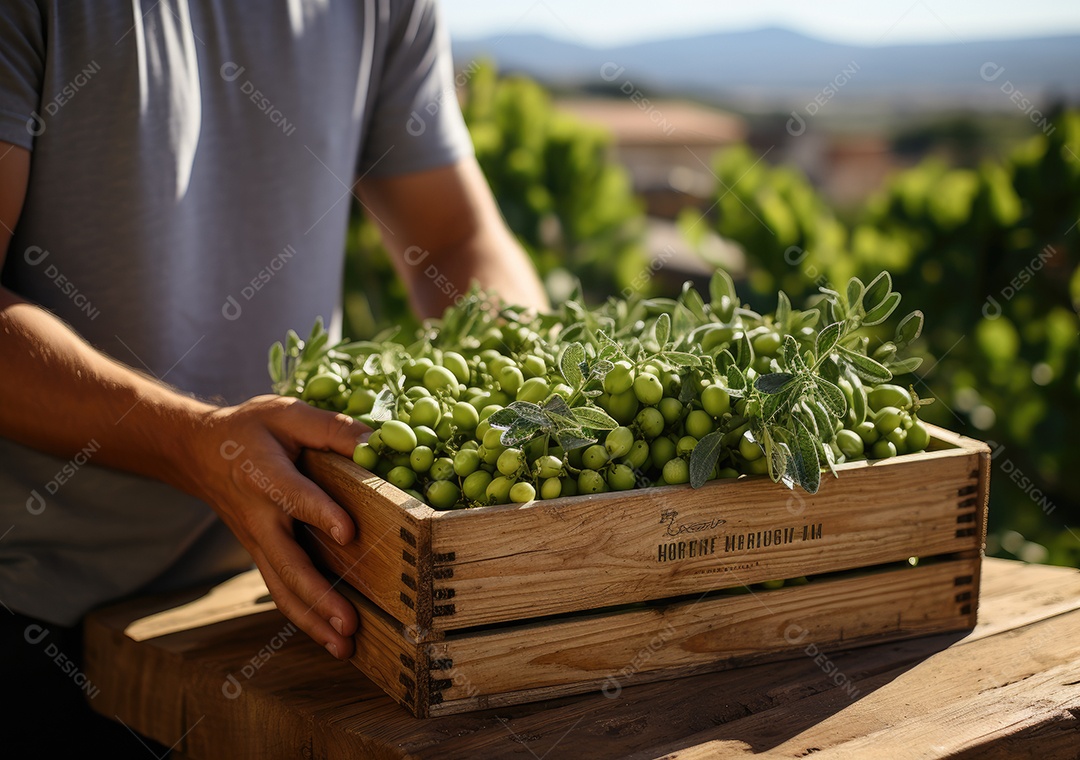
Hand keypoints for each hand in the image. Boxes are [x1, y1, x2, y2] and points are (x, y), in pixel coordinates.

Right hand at [180, 394, 368, 659]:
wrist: (197, 452)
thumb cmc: (250, 429)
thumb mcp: (287, 413)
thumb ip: (331, 429)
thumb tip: (378, 442)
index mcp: (265, 476)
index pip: (294, 497)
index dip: (320, 513)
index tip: (347, 533)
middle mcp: (259, 517)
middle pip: (286, 562)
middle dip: (318, 595)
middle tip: (348, 623)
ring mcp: (258, 542)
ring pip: (282, 588)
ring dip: (312, 620)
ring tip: (344, 646)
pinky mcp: (261, 555)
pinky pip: (281, 590)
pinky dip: (304, 618)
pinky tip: (331, 639)